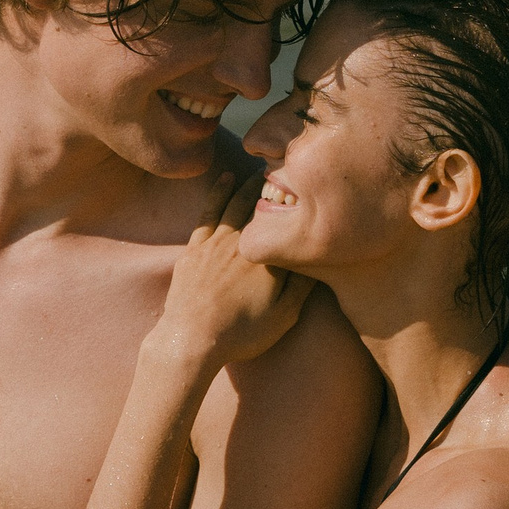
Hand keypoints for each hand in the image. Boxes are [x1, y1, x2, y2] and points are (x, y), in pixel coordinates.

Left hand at [148, 171, 314, 374]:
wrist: (192, 339)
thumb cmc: (242, 333)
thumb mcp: (284, 316)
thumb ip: (302, 285)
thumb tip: (316, 257)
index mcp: (268, 258)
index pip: (287, 223)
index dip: (298, 205)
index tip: (308, 188)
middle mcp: (243, 243)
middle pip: (262, 207)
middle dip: (275, 186)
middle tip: (285, 169)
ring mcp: (216, 243)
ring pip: (236, 203)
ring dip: (249, 184)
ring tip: (261, 170)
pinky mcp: (195, 248)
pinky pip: (209, 211)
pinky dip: (219, 192)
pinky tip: (226, 178)